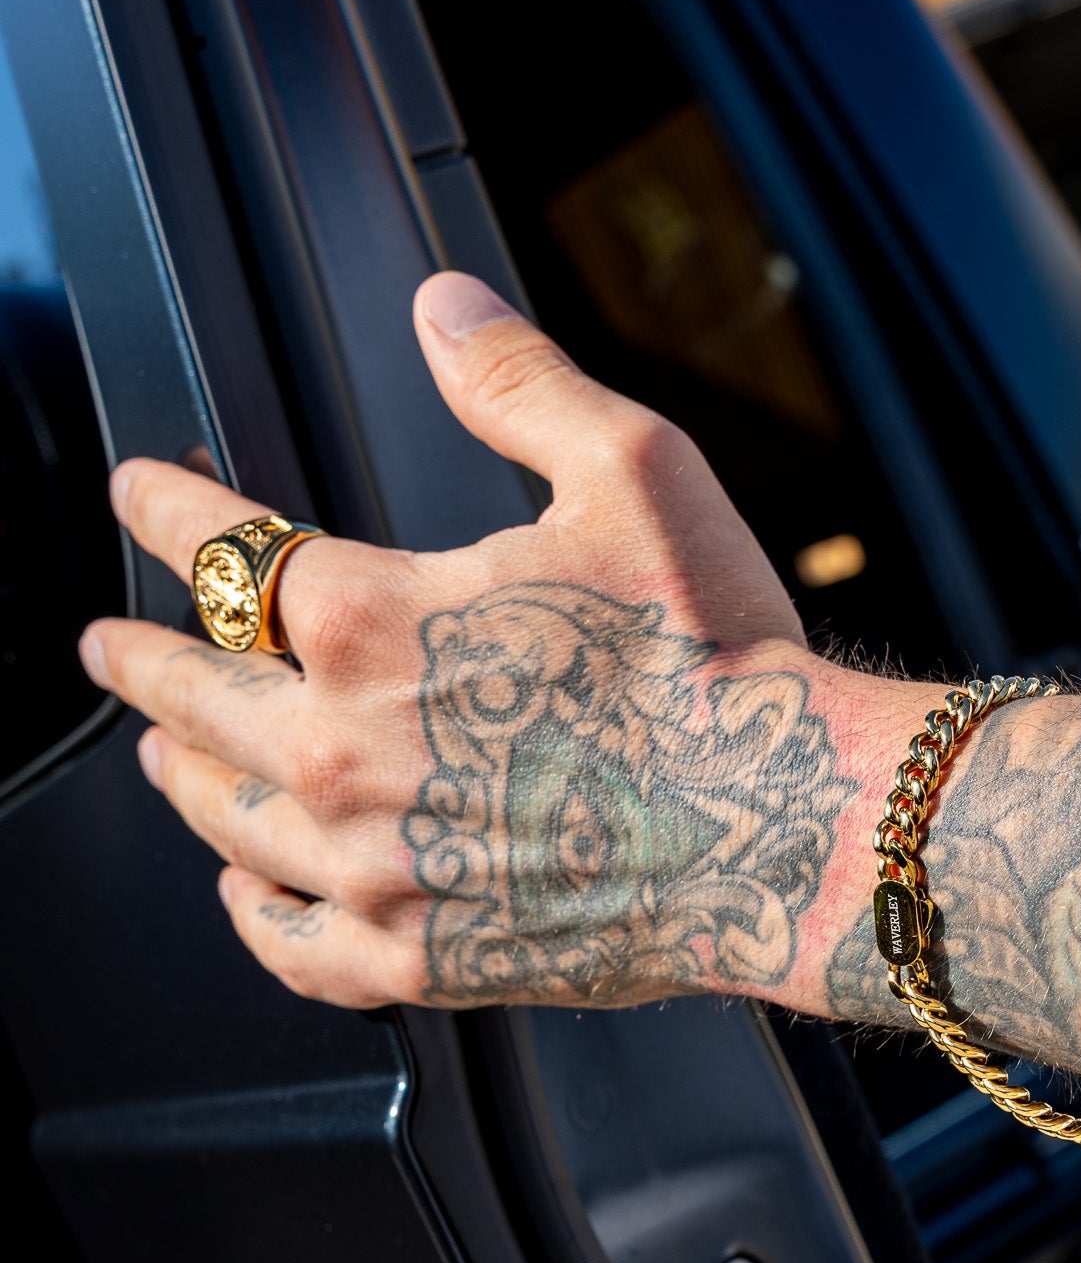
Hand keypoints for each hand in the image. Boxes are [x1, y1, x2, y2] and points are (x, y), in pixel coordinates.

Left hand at [80, 274, 873, 1010]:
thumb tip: (440, 305)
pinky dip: (250, 913)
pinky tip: (244, 891)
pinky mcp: (421, 957)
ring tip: (161, 752)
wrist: (790, 827)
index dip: (169, 511)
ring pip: (223, 817)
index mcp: (374, 620)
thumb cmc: (720, 659)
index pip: (227, 550)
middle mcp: (343, 749)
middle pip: (192, 694)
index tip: (140, 495)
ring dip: (178, 773)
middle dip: (140, 657)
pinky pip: (291, 945)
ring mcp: (373, 865)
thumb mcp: (632, 472)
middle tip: (108, 644)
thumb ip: (517, 382)